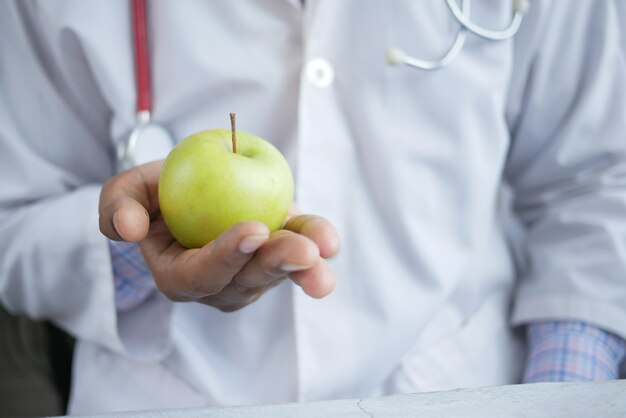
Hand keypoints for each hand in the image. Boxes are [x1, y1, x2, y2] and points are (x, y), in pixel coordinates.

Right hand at [99, 161, 338, 311]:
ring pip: (280, 273)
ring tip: (325, 249)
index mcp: (181, 276)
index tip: (254, 231)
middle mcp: (220, 285)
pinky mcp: (278, 255)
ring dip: (305, 265)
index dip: (227, 257)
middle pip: (248, 282)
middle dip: (276, 266)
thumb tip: (130, 230)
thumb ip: (117, 208)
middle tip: (302, 252)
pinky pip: (299, 253)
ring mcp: (253, 275)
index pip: (202, 275)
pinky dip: (316, 243)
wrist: (191, 190)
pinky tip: (330, 241)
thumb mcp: (127, 192)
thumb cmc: (156, 195)